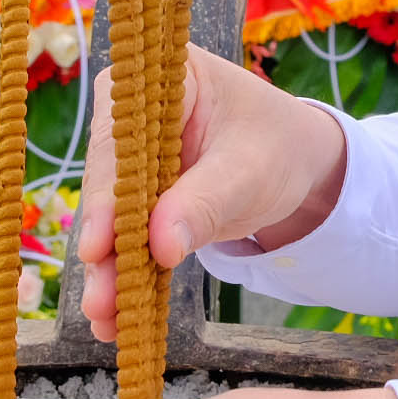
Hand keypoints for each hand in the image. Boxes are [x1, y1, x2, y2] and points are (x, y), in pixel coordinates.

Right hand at [73, 48, 346, 340]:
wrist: (298, 162)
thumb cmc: (278, 147)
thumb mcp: (249, 172)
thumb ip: (205, 204)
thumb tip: (160, 246)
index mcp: (158, 80)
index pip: (121, 141)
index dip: (107, 196)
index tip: (99, 246)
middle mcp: (132, 114)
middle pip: (108, 184)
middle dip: (105, 246)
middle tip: (100, 299)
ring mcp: (132, 157)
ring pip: (111, 218)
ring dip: (109, 270)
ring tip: (106, 318)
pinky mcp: (139, 195)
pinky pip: (127, 236)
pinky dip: (126, 274)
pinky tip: (118, 318)